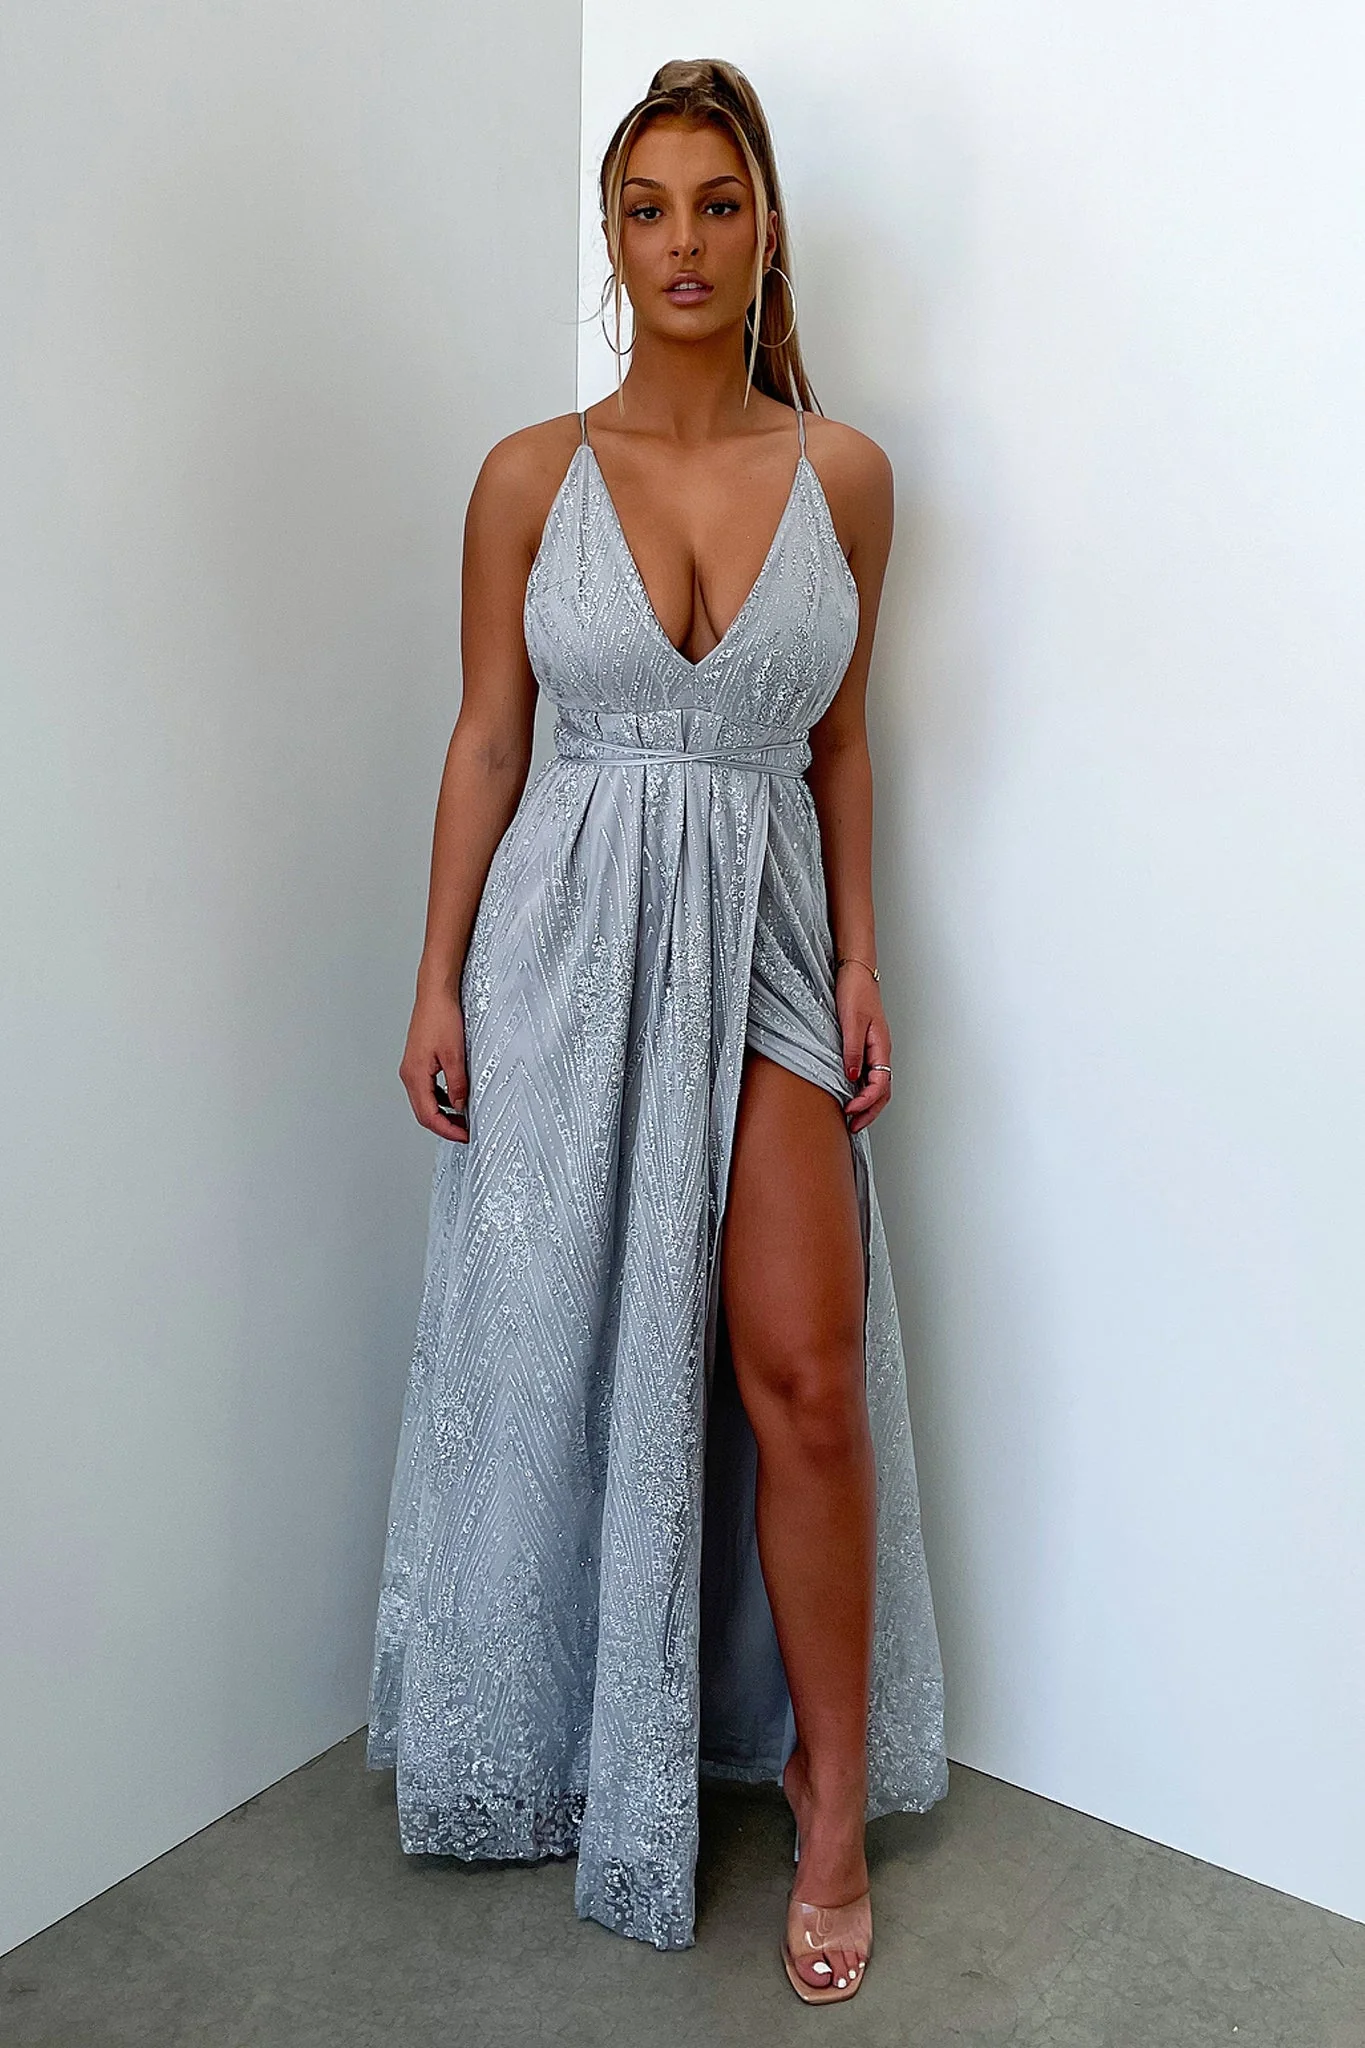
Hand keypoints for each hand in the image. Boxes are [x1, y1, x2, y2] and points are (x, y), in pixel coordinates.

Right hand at [400, 978, 469, 1141]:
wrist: (435, 994)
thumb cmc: (441, 1017)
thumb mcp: (456, 1055)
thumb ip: (457, 1085)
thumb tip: (460, 1107)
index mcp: (415, 1075)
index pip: (428, 1115)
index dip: (447, 1130)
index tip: (464, 1136)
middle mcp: (409, 1074)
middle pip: (423, 1112)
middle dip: (444, 1125)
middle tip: (465, 1132)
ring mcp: (412, 1068)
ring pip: (425, 1101)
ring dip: (443, 1113)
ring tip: (463, 1118)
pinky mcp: (418, 1062)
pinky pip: (427, 1088)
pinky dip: (441, 1098)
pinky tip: (456, 1098)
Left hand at [836, 960, 891, 1133]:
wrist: (855, 972)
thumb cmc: (855, 991)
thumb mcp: (851, 1020)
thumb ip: (852, 1049)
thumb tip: (852, 1076)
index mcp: (881, 1046)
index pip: (881, 1085)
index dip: (866, 1102)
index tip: (850, 1109)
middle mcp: (880, 1052)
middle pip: (883, 1091)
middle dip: (870, 1112)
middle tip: (853, 1126)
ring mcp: (874, 1050)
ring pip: (877, 1085)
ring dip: (867, 1104)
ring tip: (851, 1118)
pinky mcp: (866, 1047)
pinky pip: (869, 1075)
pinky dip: (862, 1091)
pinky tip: (849, 1095)